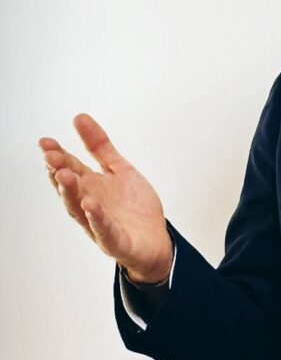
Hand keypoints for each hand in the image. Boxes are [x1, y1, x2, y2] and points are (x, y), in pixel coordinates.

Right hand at [39, 114, 172, 283]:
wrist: (155, 240)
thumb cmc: (133, 207)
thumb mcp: (120, 169)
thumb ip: (100, 146)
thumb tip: (79, 117)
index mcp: (91, 186)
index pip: (70, 168)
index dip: (58, 156)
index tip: (46, 142)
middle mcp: (90, 204)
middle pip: (71, 188)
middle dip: (60, 172)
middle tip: (51, 156)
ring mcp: (100, 224)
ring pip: (80, 209)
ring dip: (71, 193)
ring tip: (65, 175)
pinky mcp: (115, 241)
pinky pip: (104, 230)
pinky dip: (97, 218)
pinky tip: (91, 205)